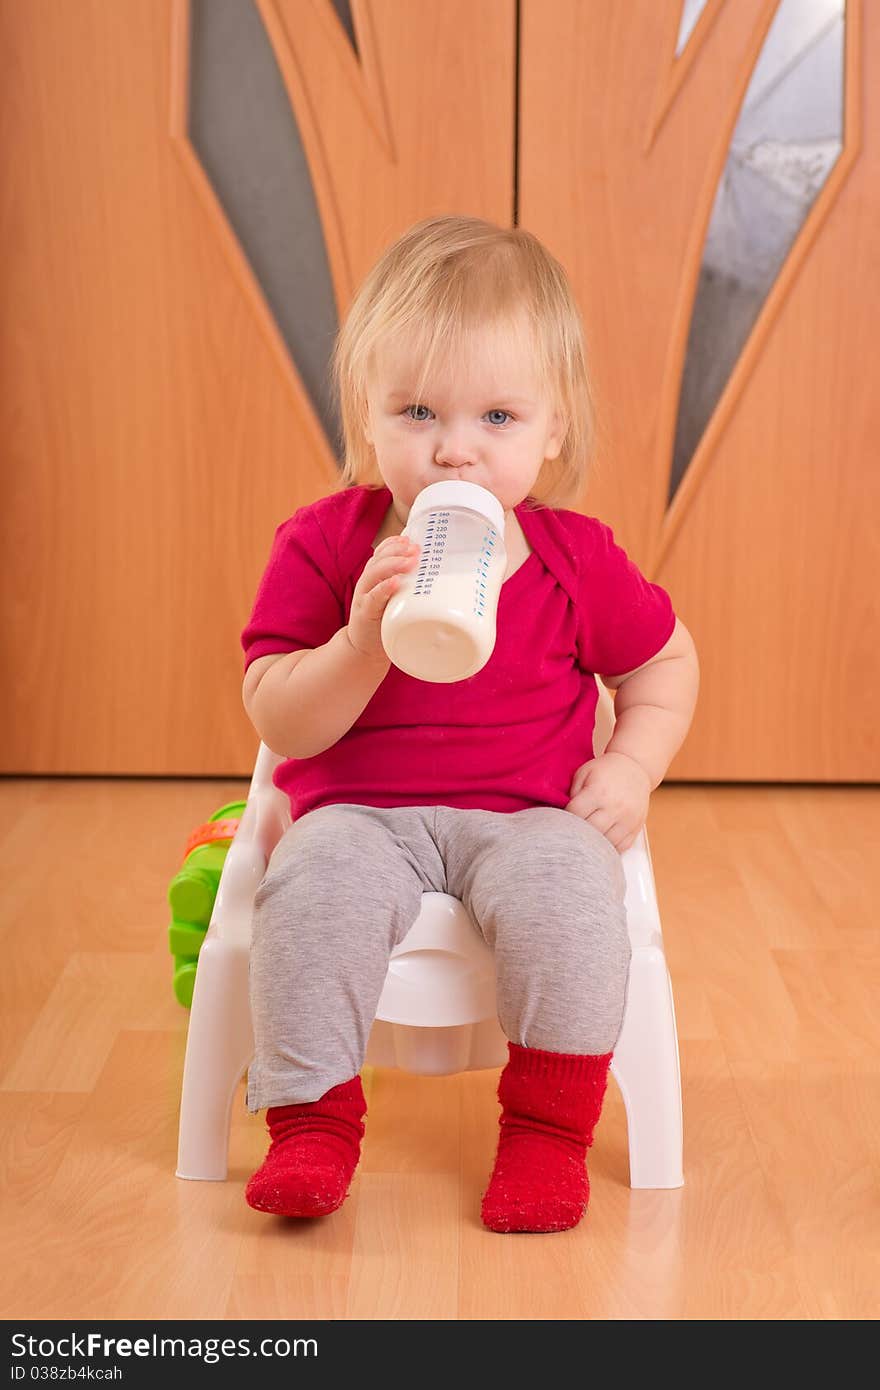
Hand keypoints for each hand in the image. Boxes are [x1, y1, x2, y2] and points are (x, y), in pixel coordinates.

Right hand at [346, 535, 420, 663]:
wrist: (363, 648)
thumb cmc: (384, 621)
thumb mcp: (396, 600)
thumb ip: (409, 587)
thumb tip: (439, 578)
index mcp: (375, 577)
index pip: (381, 553)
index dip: (394, 543)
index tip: (411, 539)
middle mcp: (367, 583)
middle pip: (379, 559)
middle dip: (398, 551)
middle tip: (416, 549)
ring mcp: (364, 597)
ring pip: (374, 573)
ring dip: (393, 565)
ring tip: (410, 562)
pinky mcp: (365, 613)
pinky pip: (373, 597)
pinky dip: (384, 588)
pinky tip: (396, 583)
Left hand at [564, 751, 651, 853]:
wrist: (635, 767)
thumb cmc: (607, 770)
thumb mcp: (584, 773)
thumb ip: (572, 793)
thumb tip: (564, 814)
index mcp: (599, 792)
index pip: (576, 814)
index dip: (565, 819)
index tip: (562, 820)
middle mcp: (615, 808)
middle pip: (589, 832)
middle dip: (577, 834)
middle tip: (570, 833)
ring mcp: (627, 820)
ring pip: (605, 844)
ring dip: (592, 845)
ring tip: (584, 840)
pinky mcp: (636, 827)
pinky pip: (620, 847)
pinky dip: (608, 849)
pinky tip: (600, 844)